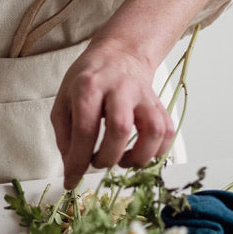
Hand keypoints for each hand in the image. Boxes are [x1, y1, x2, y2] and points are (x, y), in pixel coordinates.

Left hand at [51, 40, 173, 189]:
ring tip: (122, 160)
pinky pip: (168, 131)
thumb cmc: (89, 79)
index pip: (84, 128)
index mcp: (89, 86)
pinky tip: (140, 153)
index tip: (72, 180)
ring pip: (153, 130)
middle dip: (108, 157)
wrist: (120, 53)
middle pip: (120, 127)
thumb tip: (72, 166)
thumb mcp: (64, 99)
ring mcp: (143, 95)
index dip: (78, 160)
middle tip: (98, 162)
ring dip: (138, 156)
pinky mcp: (159, 103)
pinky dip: (157, 151)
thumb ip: (64, 133)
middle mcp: (118, 88)